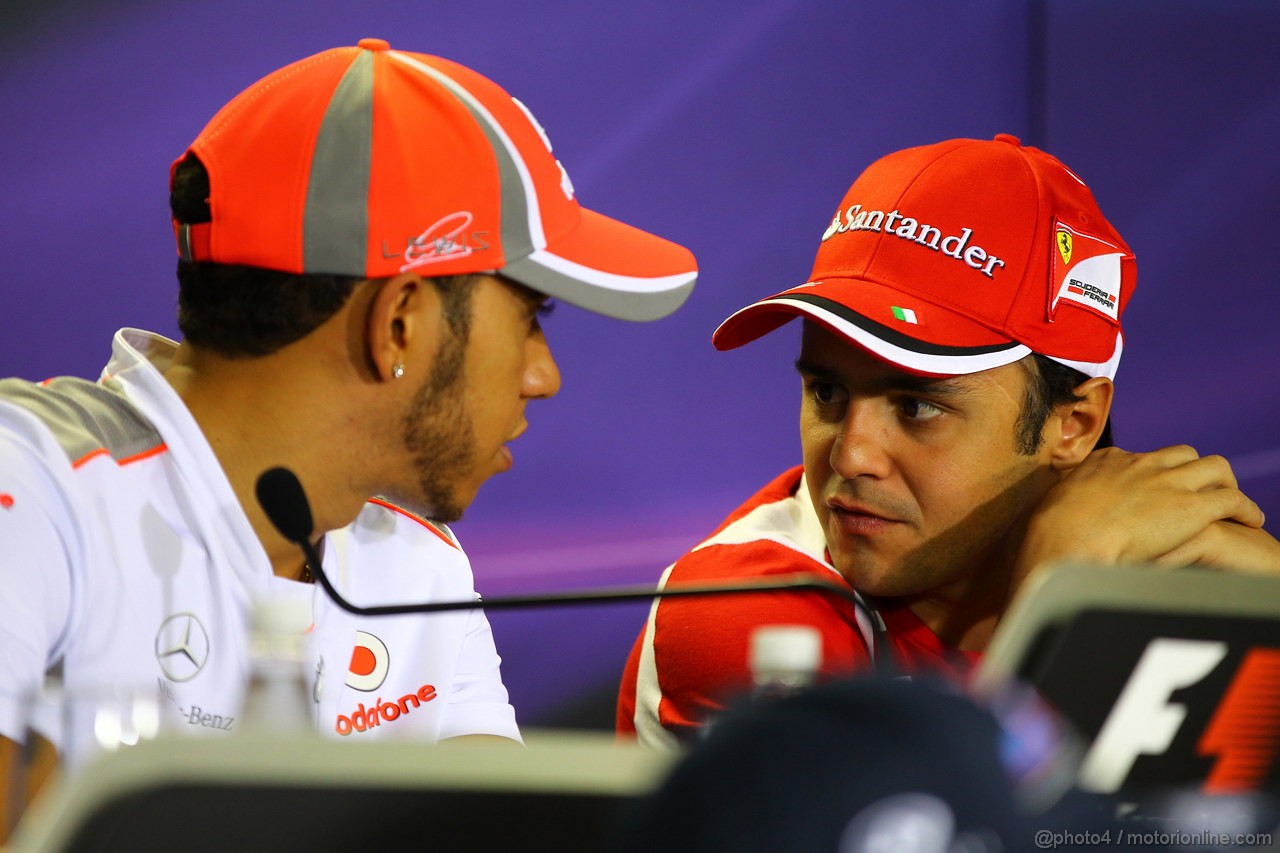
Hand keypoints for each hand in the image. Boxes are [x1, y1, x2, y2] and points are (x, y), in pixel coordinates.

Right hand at [1016, 445, 1264, 579]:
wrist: (1065, 540)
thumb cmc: (1052, 532)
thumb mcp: (1055, 502)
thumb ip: (1070, 499)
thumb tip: (1063, 512)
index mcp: (1107, 461)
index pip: (1140, 457)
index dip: (1154, 474)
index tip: (1156, 491)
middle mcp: (1141, 464)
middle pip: (1183, 454)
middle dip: (1195, 472)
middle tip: (1200, 493)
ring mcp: (1167, 482)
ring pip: (1215, 467)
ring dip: (1226, 485)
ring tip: (1232, 505)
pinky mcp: (1190, 507)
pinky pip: (1233, 499)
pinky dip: (1247, 509)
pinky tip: (1251, 520)